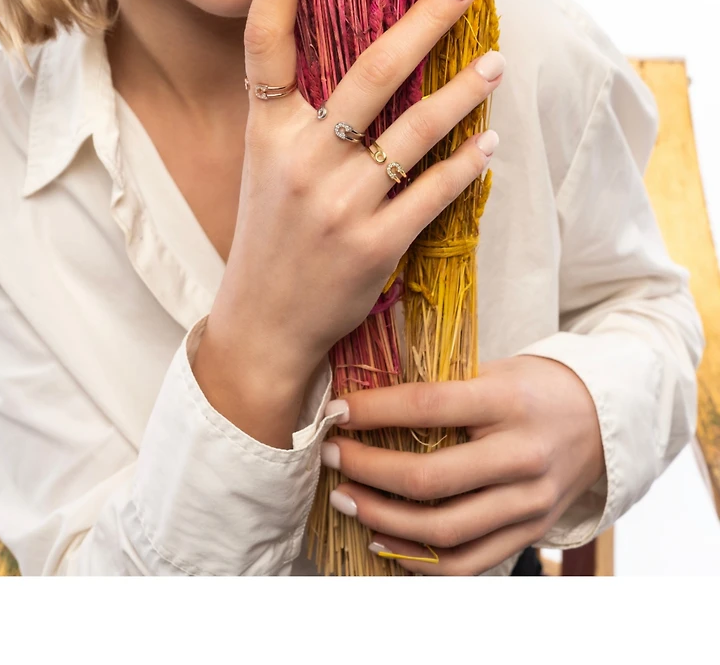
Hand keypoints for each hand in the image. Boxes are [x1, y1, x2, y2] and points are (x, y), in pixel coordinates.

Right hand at [203, 0, 504, 394]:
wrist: (264, 322)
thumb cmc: (270, 235)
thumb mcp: (267, 168)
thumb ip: (299, 117)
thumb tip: (361, 62)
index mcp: (266, 133)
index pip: (264, 45)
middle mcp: (299, 160)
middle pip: (369, 74)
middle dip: (425, 21)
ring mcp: (337, 205)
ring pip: (414, 132)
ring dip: (463, 92)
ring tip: (496, 61)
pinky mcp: (373, 246)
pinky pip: (433, 194)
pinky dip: (467, 166)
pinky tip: (489, 143)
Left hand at [320, 353, 605, 574]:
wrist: (601, 418)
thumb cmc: (532, 387)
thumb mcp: (493, 370)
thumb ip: (440, 386)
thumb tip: (363, 398)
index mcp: (508, 401)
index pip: (427, 407)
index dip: (373, 412)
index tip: (335, 412)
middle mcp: (522, 455)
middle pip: (430, 479)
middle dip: (367, 469)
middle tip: (331, 456)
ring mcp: (529, 501)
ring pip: (444, 530)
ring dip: (382, 518)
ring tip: (345, 498)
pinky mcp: (531, 532)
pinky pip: (468, 562)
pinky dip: (418, 560)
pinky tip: (383, 540)